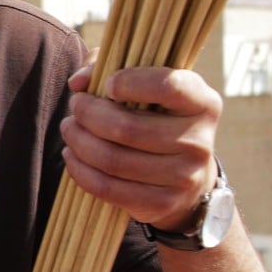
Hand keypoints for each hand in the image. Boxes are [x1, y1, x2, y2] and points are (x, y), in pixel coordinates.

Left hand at [62, 65, 222, 228]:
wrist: (186, 176)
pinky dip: (80, 170)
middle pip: (127, 128)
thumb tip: (78, 81)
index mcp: (202, 103)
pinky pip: (108, 188)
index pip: (167, 86)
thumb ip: (111, 69)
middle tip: (75, 106)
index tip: (107, 84)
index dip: (130, 82)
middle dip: (88, 114)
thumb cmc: (158, 118)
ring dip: (79, 141)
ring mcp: (183, 176)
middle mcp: (199, 141)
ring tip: (70, 128)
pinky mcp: (163, 203)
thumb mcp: (147, 87)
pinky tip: (72, 155)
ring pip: (113, 159)